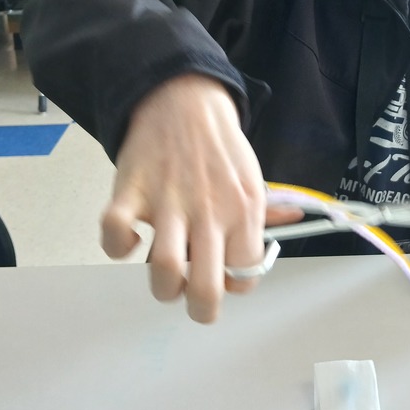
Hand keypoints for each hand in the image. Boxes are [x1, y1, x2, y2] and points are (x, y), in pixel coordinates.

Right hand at [100, 73, 300, 322]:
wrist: (182, 99)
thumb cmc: (219, 145)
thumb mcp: (253, 176)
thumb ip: (267, 209)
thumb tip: (295, 223)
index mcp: (243, 211)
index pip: (245, 275)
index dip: (235, 284)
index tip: (225, 274)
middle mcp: (209, 213)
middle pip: (205, 290)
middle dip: (200, 309)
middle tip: (194, 301)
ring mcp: (168, 204)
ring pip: (164, 272)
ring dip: (162, 286)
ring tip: (166, 273)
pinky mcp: (132, 192)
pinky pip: (115, 234)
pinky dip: (117, 245)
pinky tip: (131, 238)